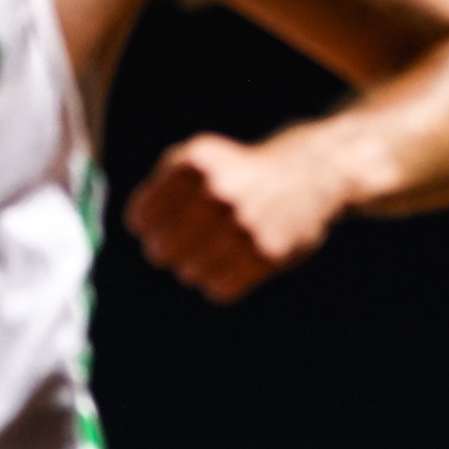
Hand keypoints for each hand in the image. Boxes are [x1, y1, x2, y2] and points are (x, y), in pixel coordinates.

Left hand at [125, 131, 343, 303]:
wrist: (309, 176)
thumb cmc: (241, 172)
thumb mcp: (199, 159)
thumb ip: (161, 187)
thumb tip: (139, 230)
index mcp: (194, 165)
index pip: (141, 219)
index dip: (146, 228)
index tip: (157, 228)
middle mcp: (218, 193)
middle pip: (160, 251)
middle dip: (168, 251)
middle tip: (184, 245)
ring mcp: (244, 225)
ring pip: (189, 273)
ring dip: (195, 269)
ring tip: (213, 252)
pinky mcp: (267, 253)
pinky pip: (220, 289)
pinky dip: (221, 283)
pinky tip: (233, 266)